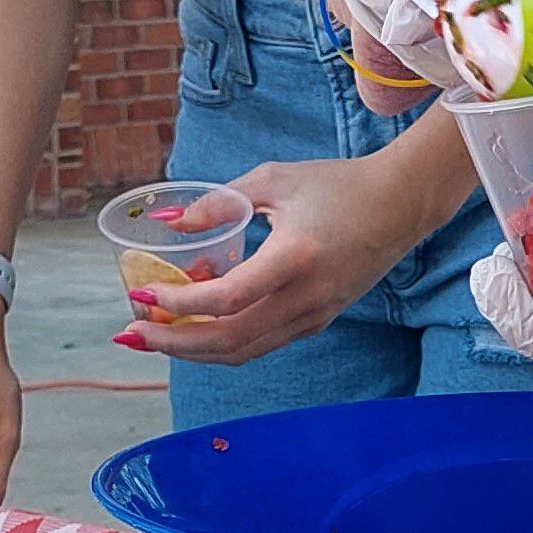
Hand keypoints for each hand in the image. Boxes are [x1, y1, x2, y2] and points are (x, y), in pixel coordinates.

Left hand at [124, 155, 443, 364]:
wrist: (402, 203)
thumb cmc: (338, 184)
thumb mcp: (273, 180)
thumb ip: (216, 203)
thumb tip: (166, 225)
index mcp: (296, 258)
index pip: (226, 299)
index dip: (178, 304)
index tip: (141, 295)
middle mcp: (307, 297)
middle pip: (228, 341)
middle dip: (171, 342)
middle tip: (130, 333)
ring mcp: (315, 316)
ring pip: (242, 352)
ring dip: (191, 349)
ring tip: (152, 334)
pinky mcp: (317, 322)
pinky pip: (259, 343)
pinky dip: (221, 338)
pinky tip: (195, 319)